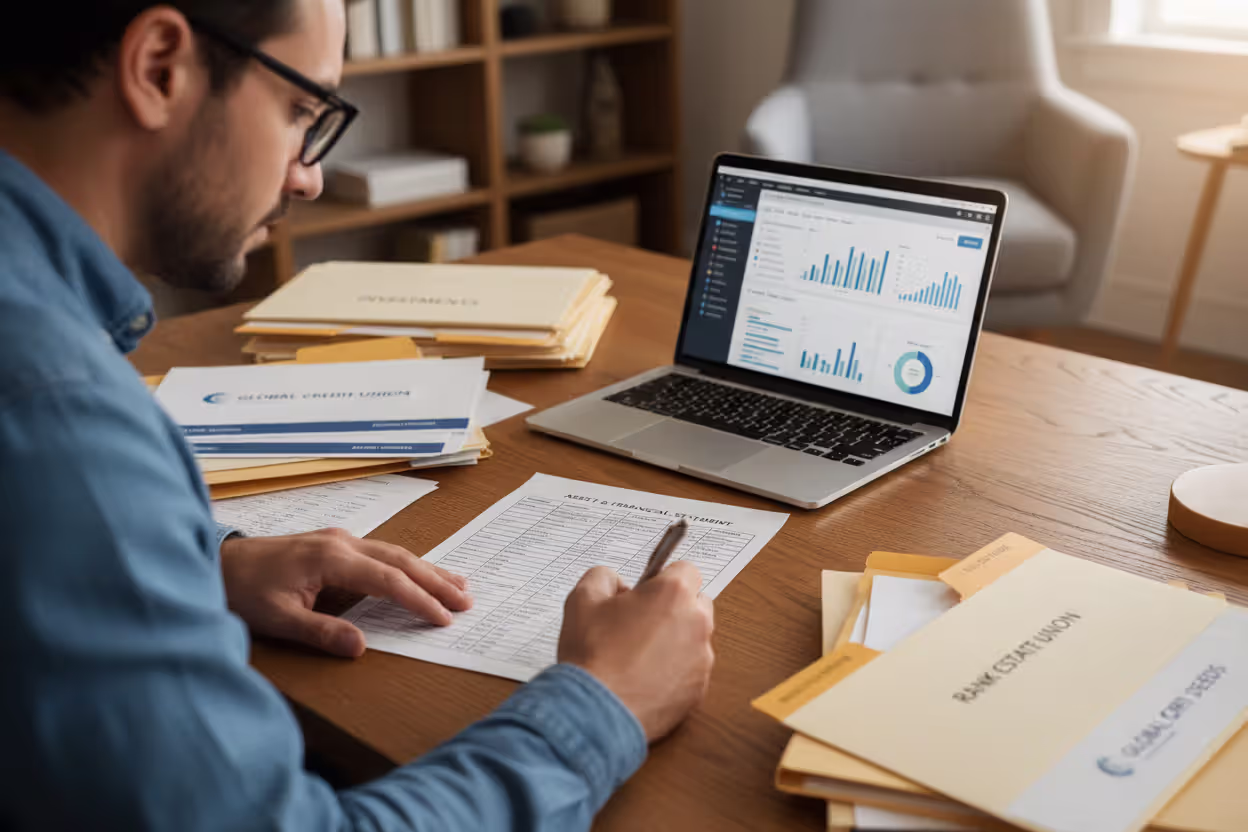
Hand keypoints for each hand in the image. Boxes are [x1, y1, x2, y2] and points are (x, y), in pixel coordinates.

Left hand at [220, 529, 471, 657]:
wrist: (215, 562)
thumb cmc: (242, 590)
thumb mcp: (277, 619)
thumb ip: (321, 632)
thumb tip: (361, 647)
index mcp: (331, 558)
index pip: (388, 580)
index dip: (419, 599)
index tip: (444, 618)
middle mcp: (341, 542)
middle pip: (400, 560)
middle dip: (436, 581)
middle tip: (467, 600)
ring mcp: (339, 539)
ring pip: (394, 552)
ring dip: (426, 570)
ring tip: (458, 584)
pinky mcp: (334, 544)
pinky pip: (381, 552)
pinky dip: (407, 565)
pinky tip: (418, 572)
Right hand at [558, 562, 714, 742]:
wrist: (595, 711)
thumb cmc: (591, 655)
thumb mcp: (582, 599)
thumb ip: (604, 577)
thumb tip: (617, 584)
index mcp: (673, 594)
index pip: (686, 570)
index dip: (663, 580)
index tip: (646, 593)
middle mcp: (696, 623)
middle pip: (697, 604)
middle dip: (674, 609)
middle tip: (640, 622)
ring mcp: (701, 659)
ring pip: (694, 639)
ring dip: (675, 641)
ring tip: (638, 656)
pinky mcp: (699, 690)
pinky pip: (691, 671)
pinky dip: (674, 672)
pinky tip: (644, 679)